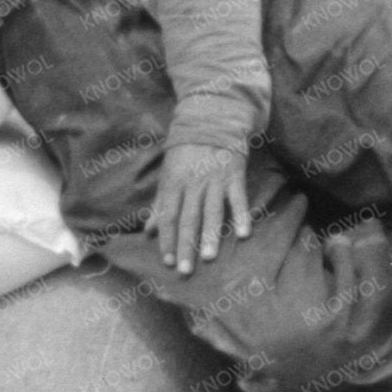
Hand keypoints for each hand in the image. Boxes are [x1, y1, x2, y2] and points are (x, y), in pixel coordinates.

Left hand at [147, 141, 253, 270]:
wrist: (212, 121)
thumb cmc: (186, 153)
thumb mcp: (168, 174)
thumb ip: (160, 204)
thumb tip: (148, 231)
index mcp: (174, 183)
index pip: (169, 216)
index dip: (167, 239)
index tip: (168, 261)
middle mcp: (193, 183)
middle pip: (189, 218)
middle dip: (186, 246)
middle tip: (186, 270)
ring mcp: (215, 180)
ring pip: (212, 211)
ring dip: (211, 235)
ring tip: (209, 258)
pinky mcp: (234, 176)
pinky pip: (238, 198)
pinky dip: (241, 215)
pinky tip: (243, 234)